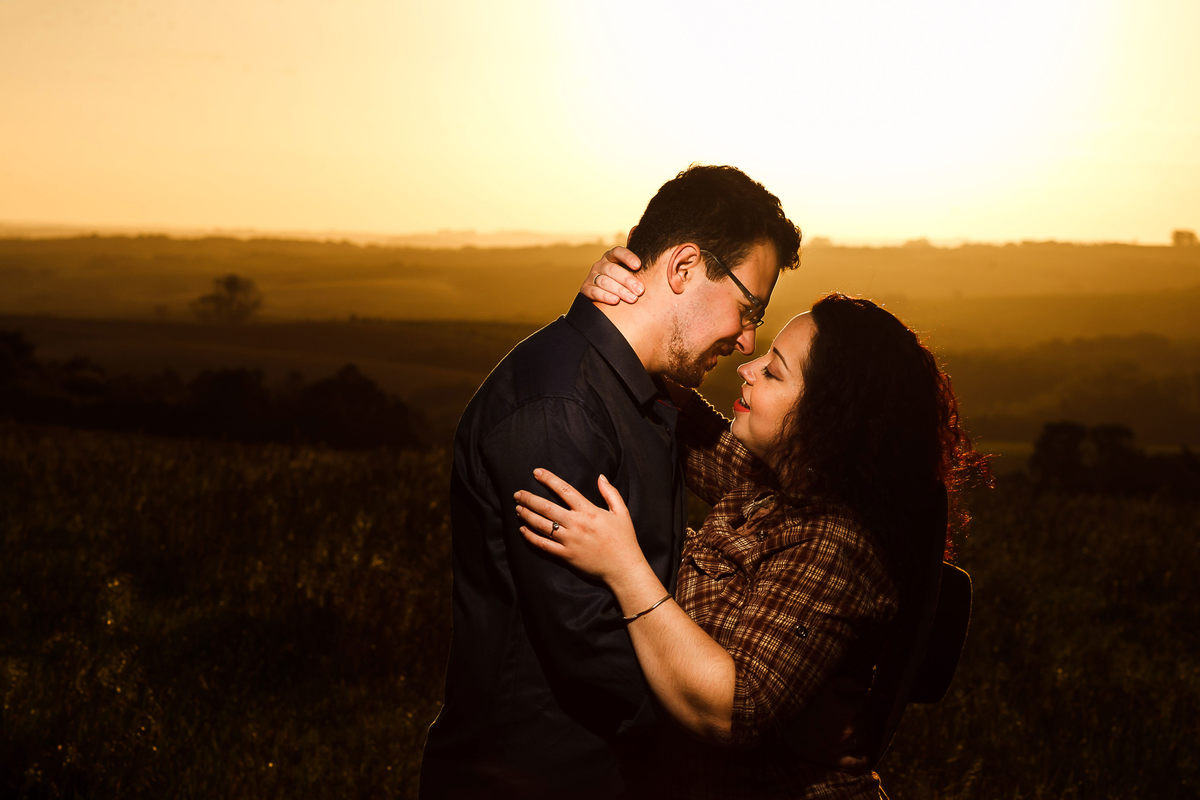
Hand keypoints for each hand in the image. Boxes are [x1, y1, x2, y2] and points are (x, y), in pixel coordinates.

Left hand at [515, 469, 646, 585]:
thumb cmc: (624, 540)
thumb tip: (600, 477)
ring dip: (527, 515)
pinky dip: (531, 537)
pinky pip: (544, 545)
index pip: (564, 490)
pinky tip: (523, 530)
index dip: (549, 479)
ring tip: (518, 509)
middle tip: (517, 494)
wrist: (624, 569)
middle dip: (529, 499)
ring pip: (542, 525)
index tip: (536, 472)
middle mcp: (576, 524)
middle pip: (547, 507)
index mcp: (589, 511)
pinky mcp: (566, 556)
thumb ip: (610, 493)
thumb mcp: (622, 512)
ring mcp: (570, 541)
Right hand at [579, 246, 643, 304]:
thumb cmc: (622, 283)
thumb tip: (636, 229)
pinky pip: (593, 291)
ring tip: (632, 299)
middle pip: (612, 269)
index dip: (627, 257)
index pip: (617, 251)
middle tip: (640, 290)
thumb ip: (635, 258)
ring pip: (604, 280)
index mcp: (611, 257)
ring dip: (619, 290)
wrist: (604, 301)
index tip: (638, 266)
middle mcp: (600, 264)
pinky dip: (605, 296)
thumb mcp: (630, 271)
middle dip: (627, 280)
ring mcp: (592, 276)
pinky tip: (615, 301)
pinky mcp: (586, 289)